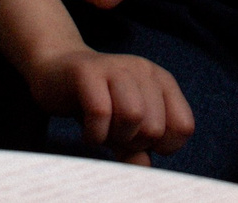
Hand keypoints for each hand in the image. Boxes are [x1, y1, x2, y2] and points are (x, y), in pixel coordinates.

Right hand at [25, 48, 193, 163]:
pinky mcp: (88, 71)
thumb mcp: (122, 129)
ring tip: (102, 131)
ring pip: (133, 116)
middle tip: (114, 134)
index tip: (139, 140)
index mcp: (161, 81)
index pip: (184, 127)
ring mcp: (116, 67)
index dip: (162, 146)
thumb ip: (138, 150)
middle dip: (133, 142)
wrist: (54, 70)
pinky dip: (94, 133)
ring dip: (114, 136)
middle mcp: (143, 70)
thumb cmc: (96, 102)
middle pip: (155, 127)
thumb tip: (146, 171)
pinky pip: (100, 112)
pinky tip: (88, 131)